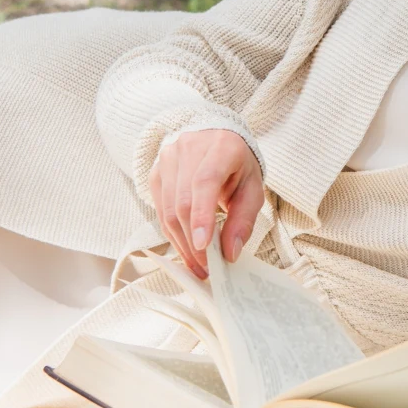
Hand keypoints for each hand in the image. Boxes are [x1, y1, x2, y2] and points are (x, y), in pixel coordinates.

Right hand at [148, 129, 263, 278]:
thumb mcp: (252, 189)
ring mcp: (168, 158)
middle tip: (206, 269)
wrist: (216, 138)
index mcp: (221, 147)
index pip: (205, 182)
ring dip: (181, 243)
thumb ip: (243, 220)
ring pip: (168, 209)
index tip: (202, 246)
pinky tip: (185, 248)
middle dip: (193, 241)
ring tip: (197, 265)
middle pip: (183, 201)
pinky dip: (172, 233)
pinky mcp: (156, 172)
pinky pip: (160, 210)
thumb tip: (230, 253)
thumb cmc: (237, 166)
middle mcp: (189, 148)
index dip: (202, 215)